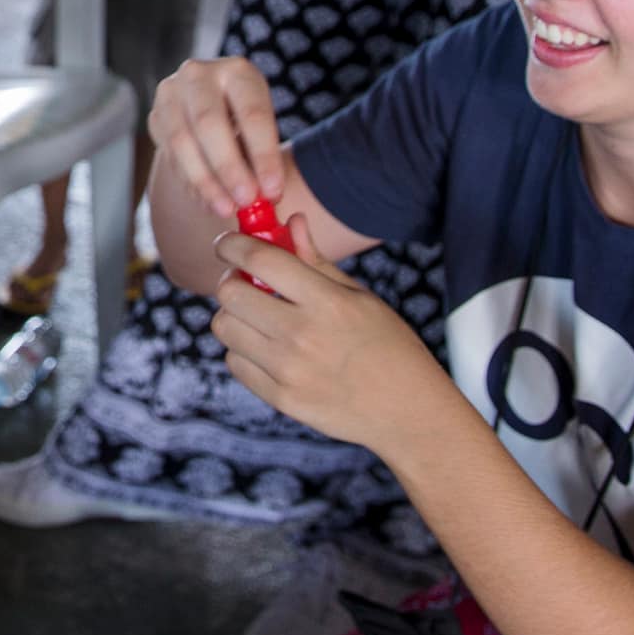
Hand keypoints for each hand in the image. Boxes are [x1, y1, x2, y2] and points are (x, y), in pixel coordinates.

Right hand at [150, 54, 284, 216]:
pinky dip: (190, 183)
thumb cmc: (243, 118)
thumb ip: (263, 157)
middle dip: (228, 168)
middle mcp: (198, 75)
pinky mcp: (155, 117)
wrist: (210, 104)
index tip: (273, 191)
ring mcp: (170, 94)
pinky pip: (169, 156)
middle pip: (209, 123)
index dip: (263, 155)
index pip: (252, 113)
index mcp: (237, 71)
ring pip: (182, 142)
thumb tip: (266, 197)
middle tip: (246, 201)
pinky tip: (208, 201)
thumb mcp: (261, 125)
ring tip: (226, 208)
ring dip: (205, 181)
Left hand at [207, 217, 450, 457]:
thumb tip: (291, 221)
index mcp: (327, 302)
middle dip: (232, 279)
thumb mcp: (361, 296)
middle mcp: (303, 335)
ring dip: (234, 315)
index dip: (233, 245)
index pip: (259, 260)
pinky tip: (267, 348)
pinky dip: (242, 350)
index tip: (228, 244)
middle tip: (247, 282)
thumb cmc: (389, 346)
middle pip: (230, 293)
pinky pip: (234, 362)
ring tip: (260, 317)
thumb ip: (318, 260)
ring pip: (224, 327)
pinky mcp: (281, 399)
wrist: (409, 412)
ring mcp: (289, 371)